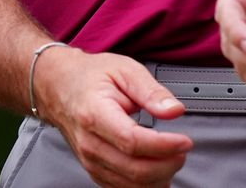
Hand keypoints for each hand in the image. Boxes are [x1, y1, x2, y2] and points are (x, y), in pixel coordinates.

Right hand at [32, 45, 192, 187]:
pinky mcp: (94, 169)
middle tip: (183, 150)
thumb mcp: (125, 70)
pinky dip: (145, 185)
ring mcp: (89, 160)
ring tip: (174, 159)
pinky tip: (159, 173)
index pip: (133, 141)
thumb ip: (152, 92)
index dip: (164, 146)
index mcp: (96, 115)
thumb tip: (175, 110)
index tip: (185, 141)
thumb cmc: (91, 77)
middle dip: (167, 165)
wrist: (60, 87)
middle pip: (133, 169)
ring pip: (130, 184)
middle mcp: (90, 143)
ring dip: (158, 177)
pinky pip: (121, 187)